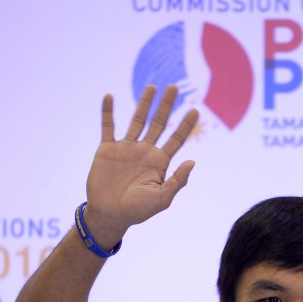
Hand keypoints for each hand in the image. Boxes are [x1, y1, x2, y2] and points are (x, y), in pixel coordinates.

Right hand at [84, 84, 198, 244]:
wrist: (109, 215)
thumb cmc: (137, 211)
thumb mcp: (162, 198)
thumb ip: (177, 181)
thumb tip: (193, 161)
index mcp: (160, 162)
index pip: (176, 139)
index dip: (185, 125)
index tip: (195, 110)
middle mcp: (145, 151)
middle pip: (158, 123)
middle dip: (166, 106)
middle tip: (174, 87)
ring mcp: (126, 149)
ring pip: (137, 120)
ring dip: (144, 104)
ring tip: (151, 87)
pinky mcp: (107, 149)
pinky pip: (107, 127)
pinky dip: (107, 112)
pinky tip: (109, 97)